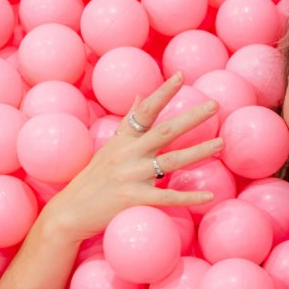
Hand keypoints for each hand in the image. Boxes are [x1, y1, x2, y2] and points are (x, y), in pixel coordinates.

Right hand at [39, 73, 221, 242]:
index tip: (181, 76)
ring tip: (220, 143)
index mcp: (124, 140)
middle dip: (192, 117)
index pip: (145, 110)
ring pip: (172, 160)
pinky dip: (189, 197)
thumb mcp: (109, 147)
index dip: (163, 92)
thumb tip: (141, 94)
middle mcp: (128, 154)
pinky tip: (209, 195)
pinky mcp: (134, 199)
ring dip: (199, 151)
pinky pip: (167, 197)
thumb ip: (128, 123)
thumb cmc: (92, 179)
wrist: (69, 213)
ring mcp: (131, 176)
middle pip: (166, 131)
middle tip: (214, 105)